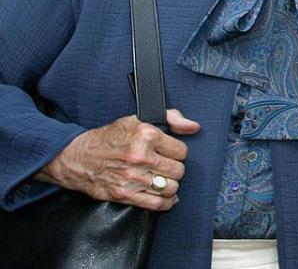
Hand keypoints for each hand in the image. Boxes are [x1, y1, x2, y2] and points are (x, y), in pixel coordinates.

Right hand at [37, 108, 200, 211]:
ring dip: (170, 185)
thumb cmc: (109, 137)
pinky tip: (165, 197)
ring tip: (164, 179)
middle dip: (175, 169)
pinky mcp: (124, 194)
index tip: (169, 153)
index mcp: (145, 135)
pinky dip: (166, 203)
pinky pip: (156, 204)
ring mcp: (132, 178)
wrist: (77, 157)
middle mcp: (140, 157)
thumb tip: (194, 127)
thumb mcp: (138, 119)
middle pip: (178, 170)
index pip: (181, 151)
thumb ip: (171, 118)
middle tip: (165, 166)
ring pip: (170, 187)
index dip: (177, 152)